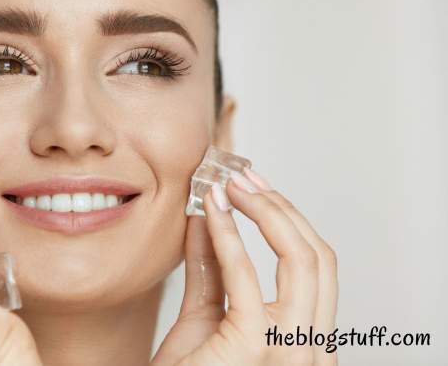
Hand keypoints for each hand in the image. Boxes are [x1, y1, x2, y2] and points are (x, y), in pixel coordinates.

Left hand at [152, 169, 337, 365]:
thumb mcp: (205, 311)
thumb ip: (213, 265)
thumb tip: (209, 211)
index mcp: (304, 339)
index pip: (315, 266)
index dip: (287, 218)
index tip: (254, 185)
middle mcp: (312, 349)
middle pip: (319, 257)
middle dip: (281, 207)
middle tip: (242, 176)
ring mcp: (291, 352)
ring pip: (303, 260)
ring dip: (263, 211)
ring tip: (227, 185)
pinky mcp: (257, 347)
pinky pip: (248, 277)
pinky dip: (230, 234)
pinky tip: (210, 209)